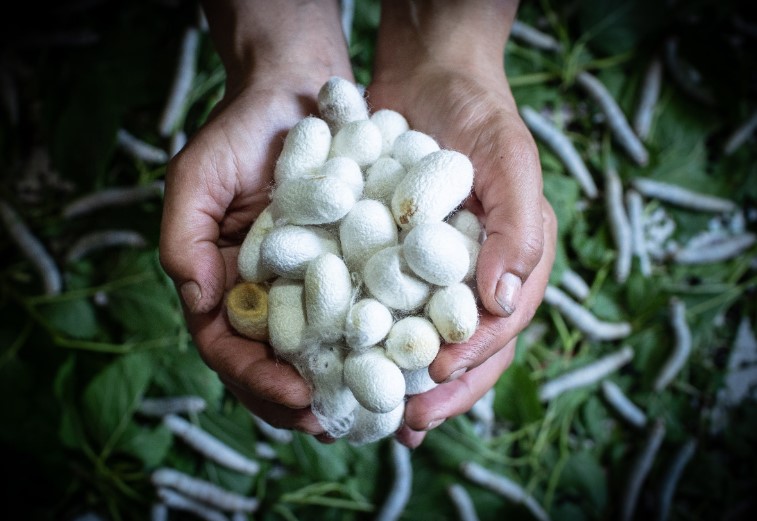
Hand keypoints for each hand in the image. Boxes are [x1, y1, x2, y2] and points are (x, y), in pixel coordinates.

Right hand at [159, 1, 352, 437]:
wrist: (298, 95)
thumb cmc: (242, 132)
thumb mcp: (199, 177)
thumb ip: (184, 236)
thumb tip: (199, 299)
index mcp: (222, 284)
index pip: (228, 348)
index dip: (255, 379)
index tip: (293, 395)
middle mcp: (263, 295)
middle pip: (272, 366)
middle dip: (298, 400)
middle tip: (333, 421)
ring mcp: (306, 287)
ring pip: (316, 354)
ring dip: (337, 389)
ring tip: (369, 413)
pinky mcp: (348, 270)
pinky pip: (357, 318)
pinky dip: (371, 348)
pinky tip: (397, 367)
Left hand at [368, 56, 556, 447]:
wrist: (427, 75)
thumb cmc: (478, 113)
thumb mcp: (510, 160)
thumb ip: (518, 228)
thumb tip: (502, 302)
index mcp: (515, 262)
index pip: (501, 326)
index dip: (472, 360)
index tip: (437, 380)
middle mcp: (476, 274)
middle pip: (464, 346)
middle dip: (438, 389)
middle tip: (406, 425)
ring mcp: (433, 270)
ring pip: (421, 336)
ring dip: (401, 378)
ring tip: (376, 415)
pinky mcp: (393, 257)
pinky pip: (383, 304)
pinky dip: (369, 336)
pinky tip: (344, 362)